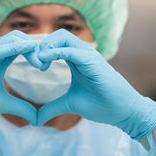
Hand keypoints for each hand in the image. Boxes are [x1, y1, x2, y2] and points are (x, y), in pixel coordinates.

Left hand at [37, 29, 155, 138]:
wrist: (124, 112)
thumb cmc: (101, 105)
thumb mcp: (70, 104)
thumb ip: (52, 108)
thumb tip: (36, 120)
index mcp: (77, 60)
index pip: (57, 43)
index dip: (41, 50)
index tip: (31, 64)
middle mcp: (83, 54)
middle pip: (59, 35)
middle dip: (42, 44)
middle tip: (33, 62)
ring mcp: (89, 56)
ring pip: (64, 37)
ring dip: (47, 46)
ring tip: (38, 63)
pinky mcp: (93, 62)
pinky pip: (71, 51)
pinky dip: (56, 53)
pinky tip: (45, 62)